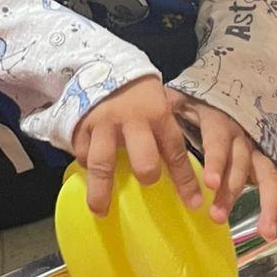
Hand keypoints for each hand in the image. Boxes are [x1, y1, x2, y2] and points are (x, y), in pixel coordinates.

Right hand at [72, 77, 202, 218]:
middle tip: (147, 183)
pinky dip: (86, 167)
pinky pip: (83, 155)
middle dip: (148, 174)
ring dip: (101, 190)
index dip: (185, 180)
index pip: (176, 152)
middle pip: (143, 159)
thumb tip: (181, 178)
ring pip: (103, 163)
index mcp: (158, 115)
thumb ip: (165, 136)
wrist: (105, 66)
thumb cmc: (138, 96)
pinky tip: (89, 176)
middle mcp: (132, 121)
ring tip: (100, 210)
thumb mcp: (158, 108)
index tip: (195, 203)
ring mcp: (104, 125)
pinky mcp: (81, 127)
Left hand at [167, 89, 276, 241]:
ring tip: (266, 230)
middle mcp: (242, 136)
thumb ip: (168, 110)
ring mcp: (256, 148)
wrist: (230, 86)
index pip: (217, 142)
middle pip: (240, 165)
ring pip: (266, 174)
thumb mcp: (180, 99)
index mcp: (219, 121)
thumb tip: (148, 123)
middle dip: (231, 193)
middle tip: (218, 217)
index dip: (216, 162)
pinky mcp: (264, 158)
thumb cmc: (197, 100)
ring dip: (267, 202)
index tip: (210, 183)